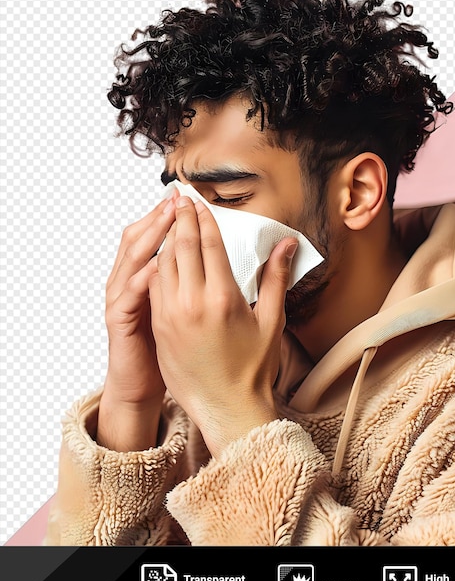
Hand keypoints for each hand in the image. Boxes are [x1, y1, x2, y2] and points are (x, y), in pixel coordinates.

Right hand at [97, 193, 176, 450]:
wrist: (141, 384)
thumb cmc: (163, 348)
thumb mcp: (177, 309)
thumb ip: (186, 281)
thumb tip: (209, 257)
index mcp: (147, 279)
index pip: (156, 238)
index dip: (171, 217)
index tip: (191, 198)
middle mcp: (132, 283)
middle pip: (140, 240)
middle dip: (161, 217)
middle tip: (179, 196)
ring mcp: (123, 300)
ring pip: (131, 260)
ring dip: (150, 237)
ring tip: (169, 217)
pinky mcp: (120, 321)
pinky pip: (128, 293)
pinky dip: (142, 277)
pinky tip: (158, 264)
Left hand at [148, 196, 297, 456]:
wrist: (226, 407)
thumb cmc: (253, 368)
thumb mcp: (271, 321)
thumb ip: (275, 277)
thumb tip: (286, 244)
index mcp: (222, 297)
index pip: (208, 244)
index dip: (203, 218)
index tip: (197, 201)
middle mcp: (192, 302)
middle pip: (181, 246)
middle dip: (180, 219)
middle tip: (178, 199)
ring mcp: (170, 315)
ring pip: (162, 264)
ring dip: (166, 240)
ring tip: (169, 222)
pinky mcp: (159, 328)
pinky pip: (154, 287)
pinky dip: (157, 267)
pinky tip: (162, 258)